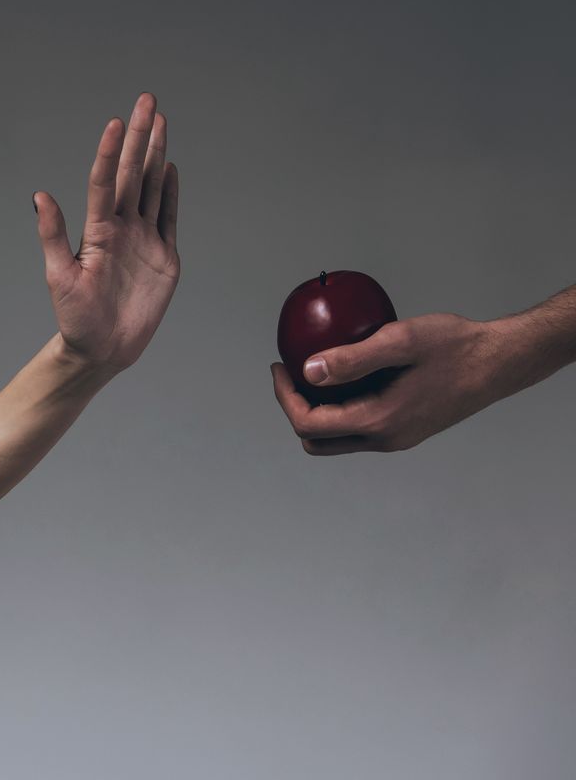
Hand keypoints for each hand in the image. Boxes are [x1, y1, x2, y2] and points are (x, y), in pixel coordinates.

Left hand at [34, 93, 180, 376]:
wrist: (102, 349)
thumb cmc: (75, 317)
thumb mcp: (58, 275)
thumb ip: (52, 235)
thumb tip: (38, 196)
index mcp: (97, 230)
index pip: (104, 181)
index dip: (110, 151)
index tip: (114, 122)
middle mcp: (121, 228)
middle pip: (132, 173)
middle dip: (139, 136)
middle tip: (146, 100)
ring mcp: (144, 239)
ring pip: (152, 186)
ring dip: (155, 154)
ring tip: (159, 121)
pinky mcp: (163, 256)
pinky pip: (168, 216)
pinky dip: (170, 191)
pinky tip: (169, 166)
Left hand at [269, 313, 519, 453]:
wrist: (500, 361)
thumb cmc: (456, 346)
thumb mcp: (401, 340)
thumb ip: (353, 358)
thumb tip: (308, 370)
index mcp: (380, 421)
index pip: (309, 423)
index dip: (284, 396)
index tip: (280, 365)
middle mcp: (386, 439)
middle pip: (317, 439)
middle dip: (295, 408)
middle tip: (291, 371)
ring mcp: (397, 438)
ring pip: (338, 439)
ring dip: (317, 411)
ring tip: (313, 372)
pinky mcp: (406, 430)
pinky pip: (359, 428)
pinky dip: (340, 408)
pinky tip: (345, 376)